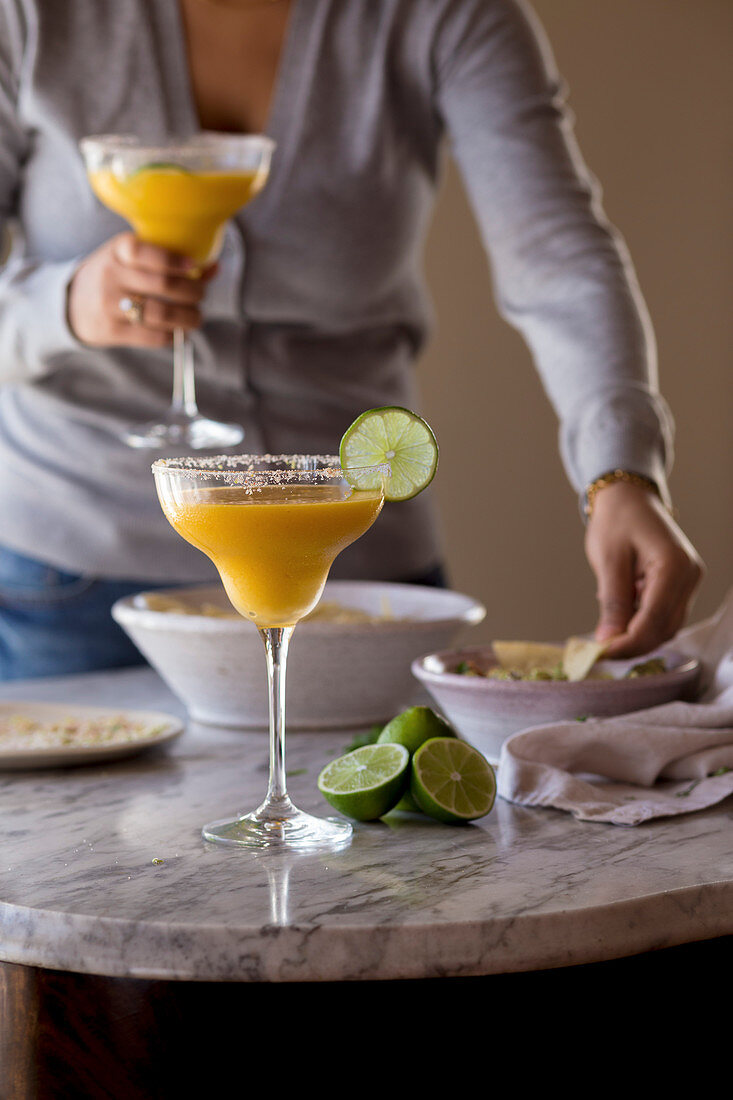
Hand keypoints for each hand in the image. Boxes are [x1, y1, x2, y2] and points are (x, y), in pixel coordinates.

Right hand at [67, 232, 215, 348]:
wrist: (71, 303)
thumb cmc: (115, 276)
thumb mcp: (131, 259)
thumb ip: (169, 261)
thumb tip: (213, 268)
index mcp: (118, 250)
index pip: (145, 251)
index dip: (174, 260)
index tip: (194, 267)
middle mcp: (111, 275)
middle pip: (164, 285)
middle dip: (193, 292)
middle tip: (200, 295)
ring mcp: (110, 304)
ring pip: (162, 313)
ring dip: (188, 317)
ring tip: (195, 317)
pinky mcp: (112, 331)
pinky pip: (153, 336)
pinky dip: (173, 335)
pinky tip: (177, 331)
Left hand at [584, 481, 703, 657]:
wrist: (629, 498)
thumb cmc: (616, 521)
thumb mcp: (608, 559)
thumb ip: (613, 601)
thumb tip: (609, 640)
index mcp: (674, 566)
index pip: (653, 619)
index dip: (627, 643)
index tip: (601, 653)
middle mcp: (690, 576)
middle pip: (665, 628)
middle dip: (633, 644)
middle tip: (601, 648)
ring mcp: (689, 581)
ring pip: (667, 626)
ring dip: (639, 636)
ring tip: (609, 632)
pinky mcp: (682, 585)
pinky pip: (665, 615)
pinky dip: (643, 623)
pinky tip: (622, 617)